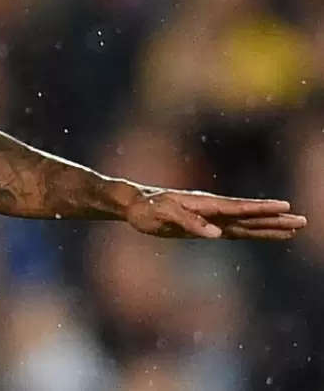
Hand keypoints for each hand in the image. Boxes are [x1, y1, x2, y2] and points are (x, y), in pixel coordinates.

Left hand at [125, 189, 306, 239]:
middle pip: (250, 216)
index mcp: (205, 204)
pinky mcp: (206, 227)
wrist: (136, 206)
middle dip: (275, 219)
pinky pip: (234, 231)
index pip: (239, 208)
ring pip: (246, 224)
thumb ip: (190, 222)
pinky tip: (265, 233)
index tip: (285, 207)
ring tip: (294, 228)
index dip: (261, 209)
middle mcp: (213, 210)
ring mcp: (212, 219)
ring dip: (269, 226)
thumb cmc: (148, 208)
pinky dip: (251, 232)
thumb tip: (216, 234)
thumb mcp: (164, 214)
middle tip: (302, 221)